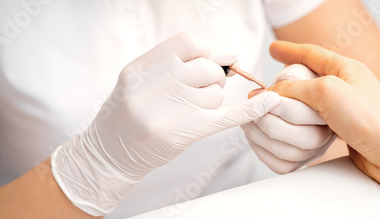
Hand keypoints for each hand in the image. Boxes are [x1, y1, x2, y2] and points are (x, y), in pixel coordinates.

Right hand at [50, 33, 279, 215]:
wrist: (110, 151)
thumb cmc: (128, 111)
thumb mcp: (139, 78)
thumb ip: (174, 62)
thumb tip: (228, 54)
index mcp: (142, 68)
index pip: (188, 43)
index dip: (211, 48)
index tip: (224, 55)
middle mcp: (155, 87)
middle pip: (206, 69)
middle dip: (212, 76)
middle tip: (202, 87)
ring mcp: (170, 112)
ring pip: (214, 94)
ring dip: (211, 99)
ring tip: (190, 109)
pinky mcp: (186, 133)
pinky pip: (226, 116)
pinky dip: (251, 109)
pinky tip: (269, 102)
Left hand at [241, 64, 335, 173]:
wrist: (298, 97)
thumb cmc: (299, 83)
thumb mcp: (300, 71)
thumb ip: (289, 77)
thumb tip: (265, 93)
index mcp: (333, 110)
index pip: (311, 112)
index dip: (282, 105)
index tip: (263, 95)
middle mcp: (327, 134)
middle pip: (305, 138)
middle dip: (272, 124)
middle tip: (254, 111)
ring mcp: (314, 151)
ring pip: (290, 153)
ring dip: (262, 137)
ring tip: (248, 121)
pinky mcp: (298, 163)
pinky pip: (280, 166)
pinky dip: (261, 151)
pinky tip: (254, 135)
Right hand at [267, 41, 379, 191]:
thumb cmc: (373, 119)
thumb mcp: (328, 92)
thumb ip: (295, 88)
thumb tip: (268, 94)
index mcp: (344, 69)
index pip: (310, 53)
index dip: (288, 51)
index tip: (273, 49)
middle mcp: (344, 87)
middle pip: (305, 79)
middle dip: (284, 83)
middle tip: (266, 90)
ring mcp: (343, 109)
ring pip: (307, 103)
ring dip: (291, 107)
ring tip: (277, 110)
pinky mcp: (341, 130)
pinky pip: (313, 123)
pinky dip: (300, 125)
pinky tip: (295, 126)